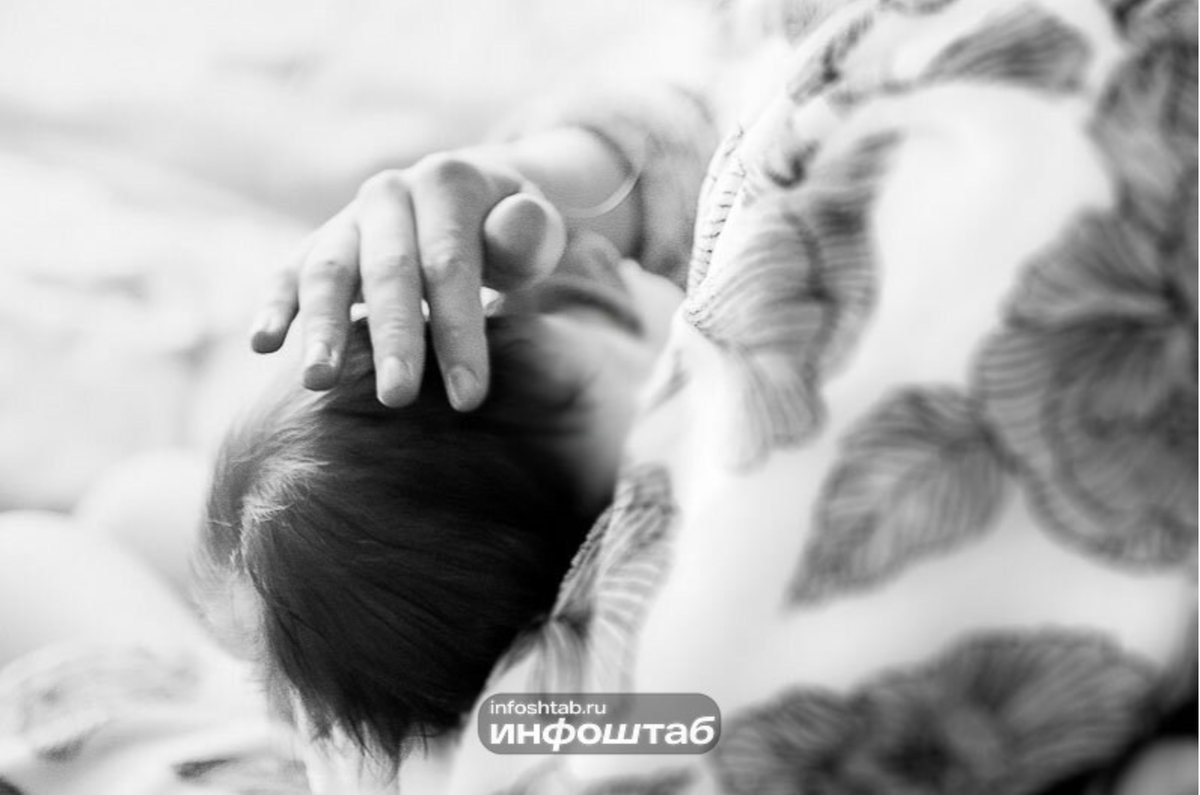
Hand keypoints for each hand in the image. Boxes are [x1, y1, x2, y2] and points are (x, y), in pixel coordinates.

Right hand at [250, 150, 566, 409]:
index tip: (469, 398)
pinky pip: (289, 272)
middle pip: (389, 269)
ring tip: (319, 381)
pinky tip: (262, 345)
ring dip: (322, 327)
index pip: (452, 263)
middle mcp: (391, 191)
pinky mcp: (318, 244)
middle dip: (393, 336)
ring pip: (329, 270)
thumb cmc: (509, 236)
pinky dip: (273, 306)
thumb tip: (515, 228)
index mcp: (448, 181)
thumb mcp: (536, 229)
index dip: (459, 330)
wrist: (470, 201)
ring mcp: (349, 217)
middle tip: (397, 398)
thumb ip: (531, 233)